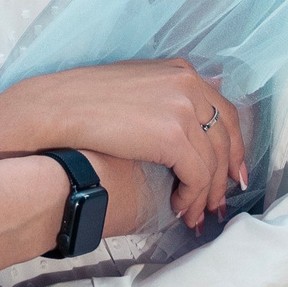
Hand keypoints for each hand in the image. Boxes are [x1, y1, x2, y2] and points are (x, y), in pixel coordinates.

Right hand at [0, 60, 247, 226]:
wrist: (55, 109)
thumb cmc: (82, 102)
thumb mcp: (133, 86)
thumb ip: (163, 97)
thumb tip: (184, 118)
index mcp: (180, 71)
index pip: (223, 111)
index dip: (232, 146)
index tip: (232, 172)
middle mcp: (188, 84)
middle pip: (225, 136)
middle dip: (225, 174)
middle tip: (218, 202)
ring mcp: (183, 108)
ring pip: (213, 161)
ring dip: (205, 194)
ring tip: (194, 215)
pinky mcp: (173, 135)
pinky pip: (197, 175)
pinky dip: (192, 197)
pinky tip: (178, 209)